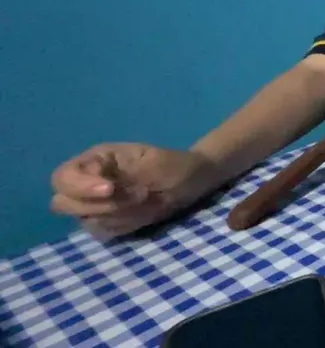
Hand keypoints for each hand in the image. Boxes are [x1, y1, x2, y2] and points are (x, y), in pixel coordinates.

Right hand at [50, 143, 218, 239]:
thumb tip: (99, 183)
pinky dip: (123, 227)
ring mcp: (96, 204)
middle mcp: (89, 182)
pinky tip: (145, 214)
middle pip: (63, 203)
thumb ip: (125, 172)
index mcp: (97, 160)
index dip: (80, 186)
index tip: (110, 189)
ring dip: (118, 215)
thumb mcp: (155, 161)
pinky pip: (102, 232)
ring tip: (148, 201)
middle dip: (101, 204)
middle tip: (139, 196)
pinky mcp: (108, 222)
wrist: (194, 182)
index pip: (63, 177)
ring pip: (85, 220)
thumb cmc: (176, 165)